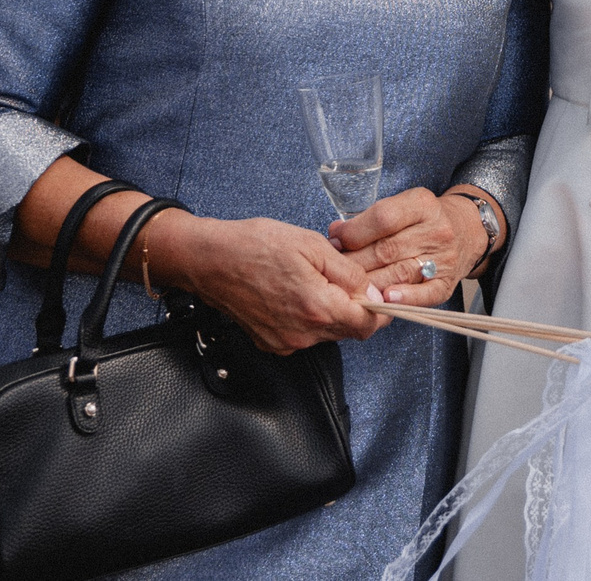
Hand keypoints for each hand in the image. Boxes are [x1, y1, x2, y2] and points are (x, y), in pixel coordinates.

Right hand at [165, 214, 384, 353]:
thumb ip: (349, 273)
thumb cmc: (256, 246)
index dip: (380, 312)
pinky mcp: (271, 343)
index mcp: (317, 308)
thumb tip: (373, 293)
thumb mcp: (313, 246)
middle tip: (348, 281)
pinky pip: (304, 335)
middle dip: (356, 309)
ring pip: (326, 334)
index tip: (381, 296)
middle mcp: (302, 333)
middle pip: (348, 331)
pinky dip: (309, 318)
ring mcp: (285, 342)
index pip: (367, 325)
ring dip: (332, 313)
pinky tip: (297, 293)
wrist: (209, 260)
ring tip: (317, 281)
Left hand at [327, 187, 484, 308]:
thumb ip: (369, 219)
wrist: (466, 231)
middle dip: (354, 260)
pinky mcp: (447, 284)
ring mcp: (443, 259)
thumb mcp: (403, 206)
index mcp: (422, 205)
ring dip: (369, 282)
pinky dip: (404, 298)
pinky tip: (386, 299)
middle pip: (387, 249)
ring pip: (399, 273)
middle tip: (334, 268)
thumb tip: (336, 234)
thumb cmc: (424, 219)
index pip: (383, 218)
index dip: (354, 232)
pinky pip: (425, 294)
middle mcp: (436, 231)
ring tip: (349, 286)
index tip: (336, 240)